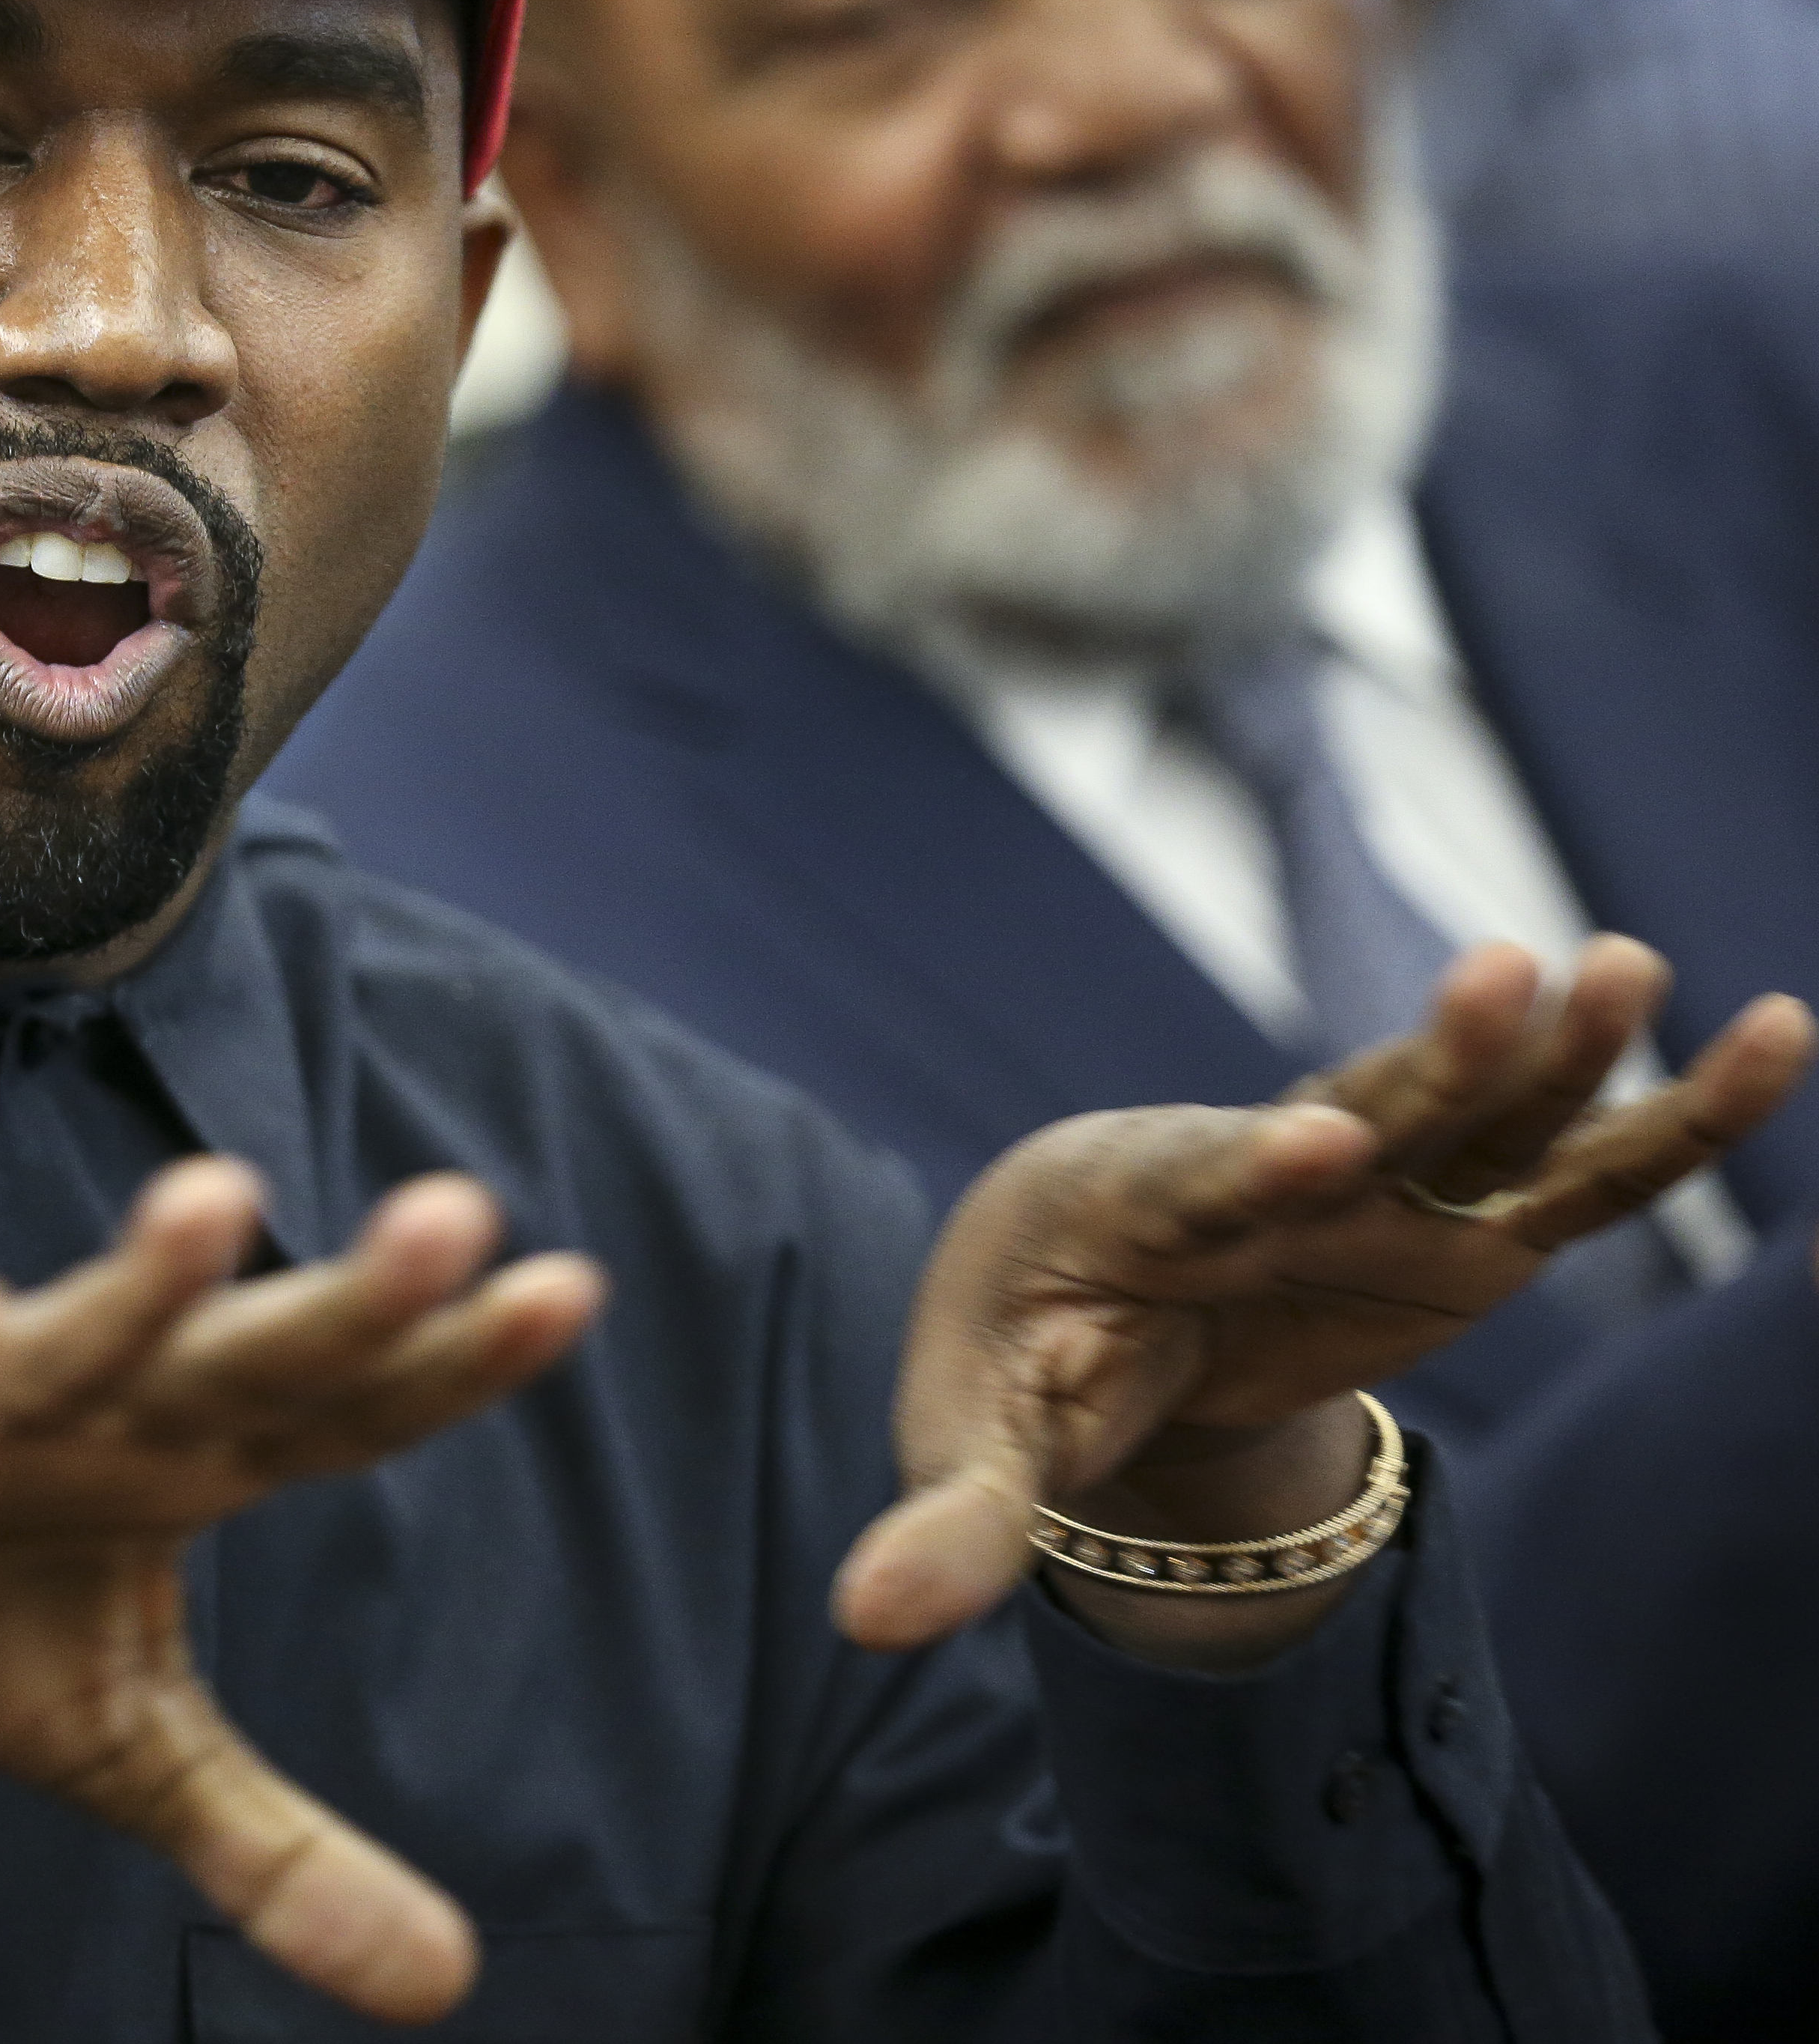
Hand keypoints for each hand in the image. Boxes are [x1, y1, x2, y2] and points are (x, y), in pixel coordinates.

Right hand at [0, 1157, 602, 2025]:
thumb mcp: (128, 1741)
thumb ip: (279, 1847)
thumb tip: (450, 1986)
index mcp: (190, 1460)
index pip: (346, 1414)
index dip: (451, 1364)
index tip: (569, 1291)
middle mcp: (106, 1412)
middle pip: (244, 1358)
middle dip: (345, 1299)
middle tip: (457, 1214)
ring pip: (71, 1346)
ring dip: (136, 1285)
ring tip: (217, 1193)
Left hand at [835, 938, 1812, 1661]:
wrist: (1077, 1295)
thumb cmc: (1020, 1361)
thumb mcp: (982, 1443)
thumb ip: (950, 1521)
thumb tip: (861, 1624)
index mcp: (1132, 1207)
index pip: (1199, 1180)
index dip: (1255, 1165)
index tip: (1315, 1144)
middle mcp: (1263, 1172)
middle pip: (1355, 1106)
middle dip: (1428, 1057)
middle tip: (1504, 975)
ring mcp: (1378, 1190)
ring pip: (1475, 1111)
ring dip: (1550, 1048)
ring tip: (1623, 965)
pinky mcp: (1460, 1227)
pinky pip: (1577, 1164)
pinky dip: (1668, 1115)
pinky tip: (1775, 1036)